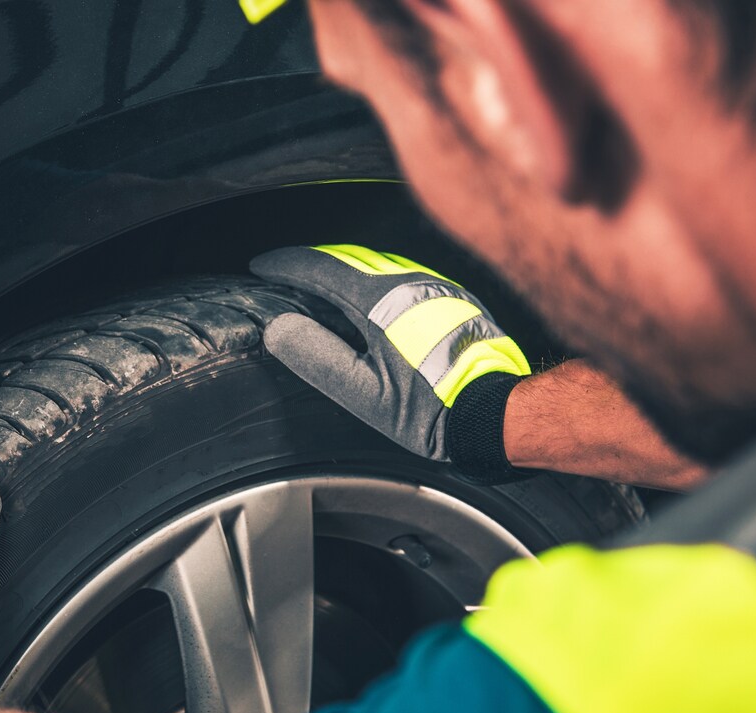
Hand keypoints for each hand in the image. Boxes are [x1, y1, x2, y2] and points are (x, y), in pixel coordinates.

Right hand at [253, 244, 530, 473]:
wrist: (494, 412)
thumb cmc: (430, 410)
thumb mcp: (363, 394)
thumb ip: (318, 358)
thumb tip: (279, 328)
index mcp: (380, 301)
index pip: (319, 269)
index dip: (285, 264)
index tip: (261, 266)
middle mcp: (408, 282)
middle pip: (346, 257)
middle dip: (309, 261)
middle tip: (283, 270)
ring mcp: (433, 286)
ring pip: (375, 262)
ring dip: (341, 266)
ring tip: (318, 281)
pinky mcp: (451, 297)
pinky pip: (400, 274)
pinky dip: (371, 277)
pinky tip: (366, 296)